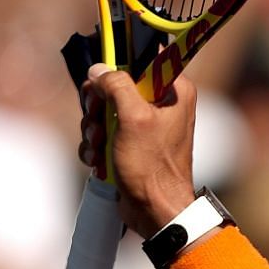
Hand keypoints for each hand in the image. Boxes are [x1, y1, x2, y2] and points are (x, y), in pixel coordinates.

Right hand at [80, 65, 197, 238]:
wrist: (154, 209)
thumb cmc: (152, 166)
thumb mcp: (133, 119)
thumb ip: (117, 87)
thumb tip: (99, 69)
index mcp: (174, 90)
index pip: (143, 58)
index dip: (118, 68)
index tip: (105, 84)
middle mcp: (162, 103)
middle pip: (115, 85)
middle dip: (99, 107)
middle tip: (100, 124)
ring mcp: (144, 124)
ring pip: (104, 110)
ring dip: (94, 130)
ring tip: (101, 149)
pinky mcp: (129, 143)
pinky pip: (102, 132)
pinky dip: (95, 146)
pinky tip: (99, 160)